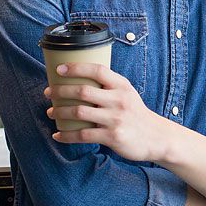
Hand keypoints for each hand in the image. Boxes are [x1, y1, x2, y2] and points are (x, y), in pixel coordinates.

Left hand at [45, 62, 167, 162]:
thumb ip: (108, 87)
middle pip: (83, 91)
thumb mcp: (127, 94)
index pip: (97, 70)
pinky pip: (83, 136)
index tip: (59, 69)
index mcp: (122, 85)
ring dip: (59, 112)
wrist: (156, 137)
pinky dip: (66, 136)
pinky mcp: (112, 137)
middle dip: (60, 90)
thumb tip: (78, 81)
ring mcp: (115, 118)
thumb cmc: (136, 114)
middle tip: (48, 93)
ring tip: (50, 112)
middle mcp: (119, 100)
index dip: (76, 67)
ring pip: (79, 112)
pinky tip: (58, 135)